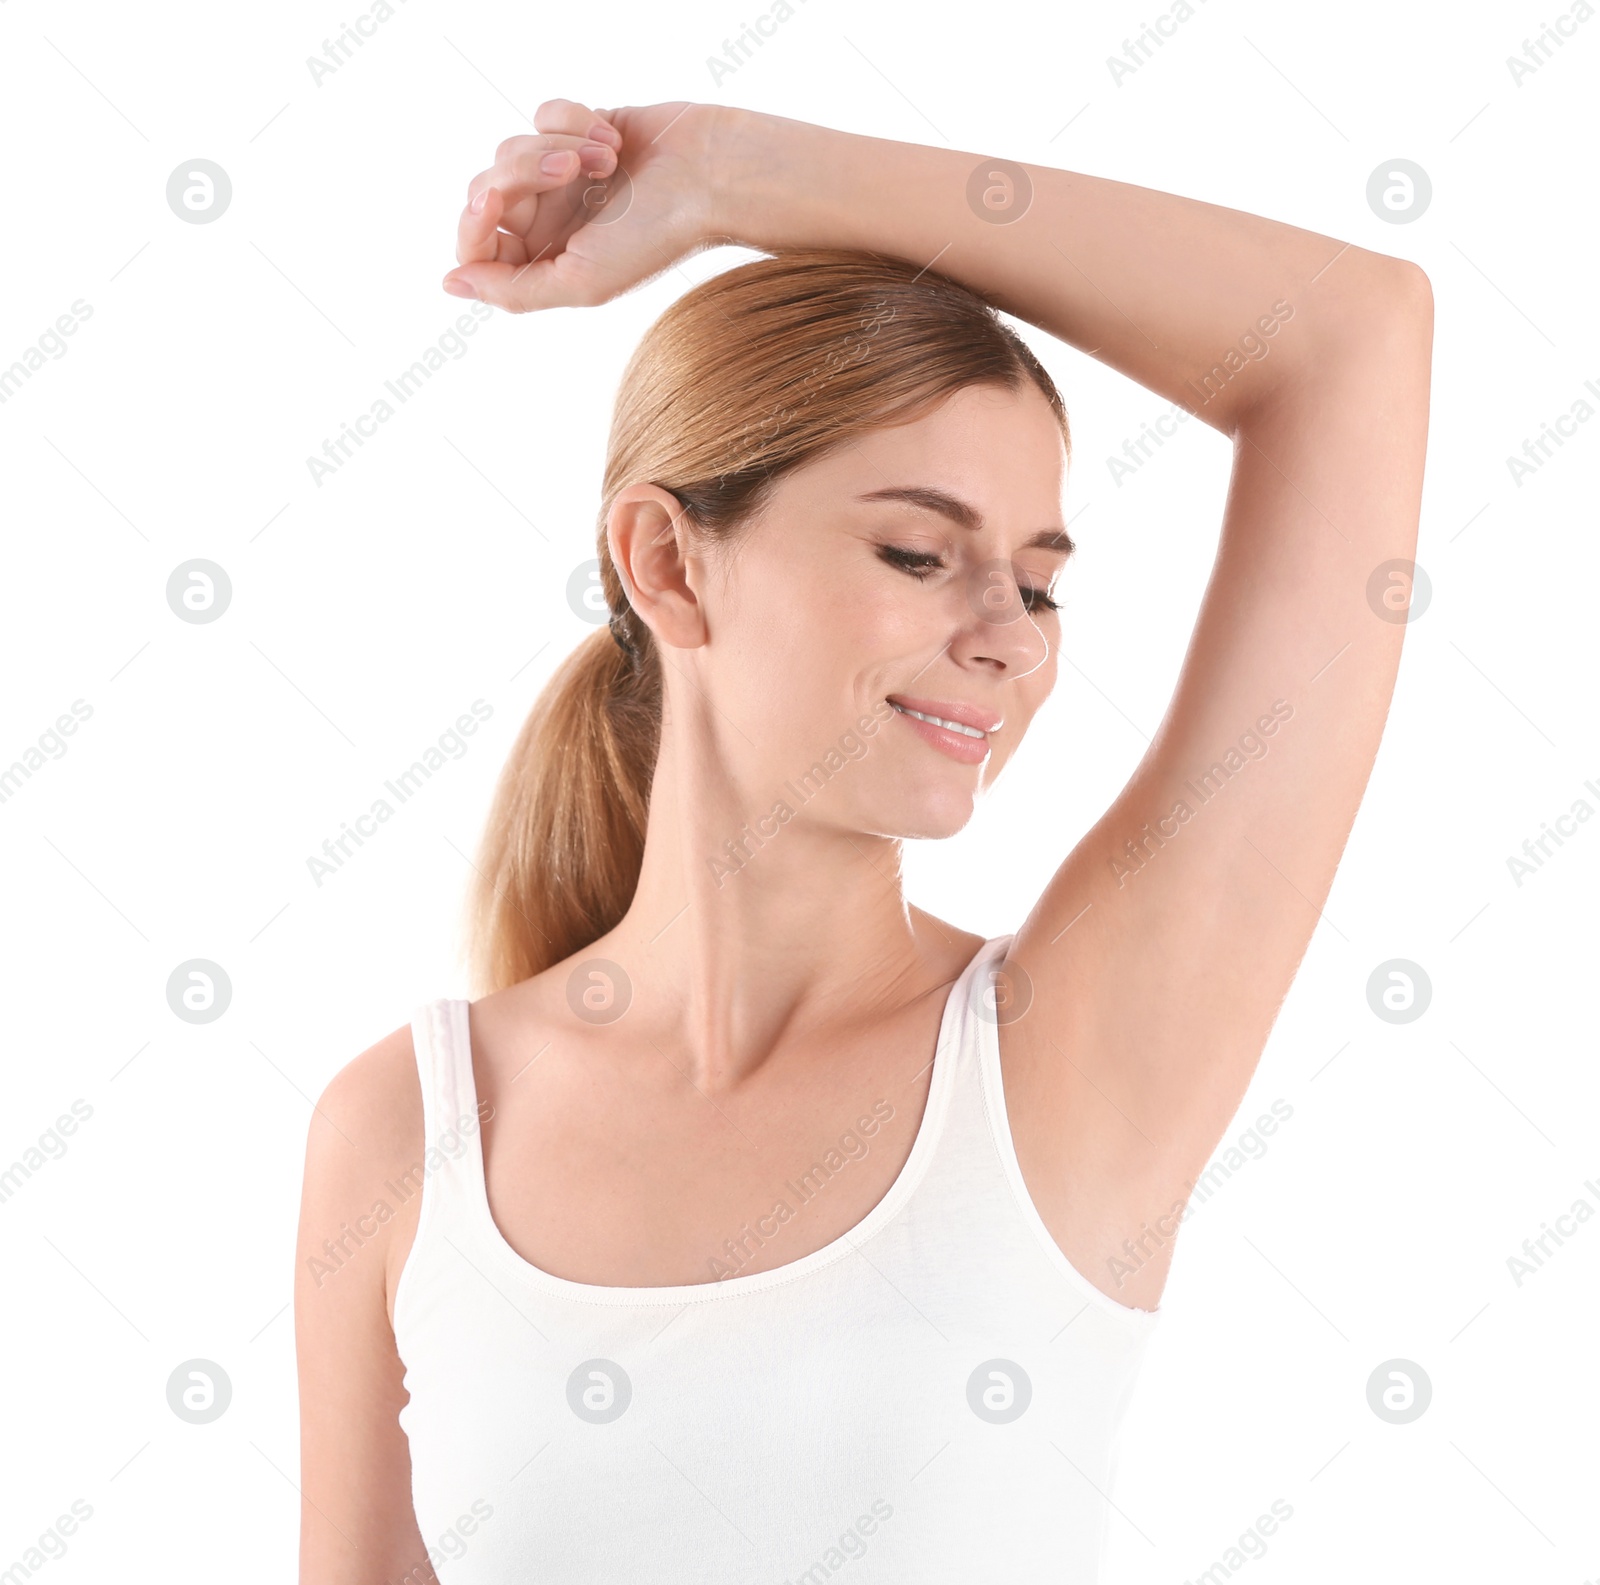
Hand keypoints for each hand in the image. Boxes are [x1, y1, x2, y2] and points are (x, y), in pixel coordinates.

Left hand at [443, 98, 724, 312]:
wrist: (709, 176)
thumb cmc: (654, 237)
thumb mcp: (580, 282)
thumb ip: (513, 291)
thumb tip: (451, 281)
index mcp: (544, 264)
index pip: (475, 246)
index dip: (473, 223)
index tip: (493, 202)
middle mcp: (548, 223)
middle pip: (486, 191)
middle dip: (521, 172)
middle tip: (569, 171)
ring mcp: (561, 177)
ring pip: (511, 148)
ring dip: (559, 146)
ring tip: (607, 160)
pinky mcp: (578, 132)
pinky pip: (544, 114)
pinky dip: (576, 122)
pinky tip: (614, 140)